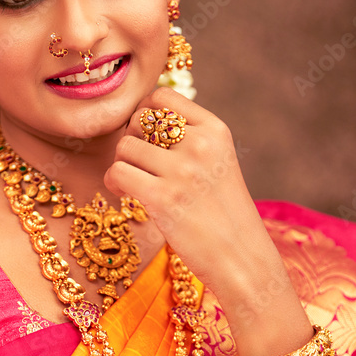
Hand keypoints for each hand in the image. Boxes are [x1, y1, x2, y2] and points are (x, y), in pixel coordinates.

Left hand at [104, 86, 266, 291]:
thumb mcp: (219, 163)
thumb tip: (141, 121)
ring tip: (132, 183)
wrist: (241, 258)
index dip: (144, 115)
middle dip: (130, 140)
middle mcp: (200, 145)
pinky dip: (113, 182)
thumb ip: (191, 139)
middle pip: (139, 120)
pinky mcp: (163, 198)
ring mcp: (182, 171)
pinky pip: (117, 172)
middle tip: (138, 166)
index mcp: (215, 130)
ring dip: (121, 164)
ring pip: (125, 146)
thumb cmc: (224, 215)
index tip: (146, 140)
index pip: (162, 96)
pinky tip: (124, 194)